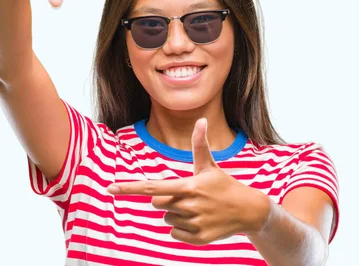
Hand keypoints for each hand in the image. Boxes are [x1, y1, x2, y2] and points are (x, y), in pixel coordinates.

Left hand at [107, 118, 269, 244]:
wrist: (248, 211)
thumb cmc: (224, 185)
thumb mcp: (209, 166)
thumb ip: (199, 145)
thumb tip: (201, 120)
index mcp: (188, 186)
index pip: (151, 188)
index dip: (129, 188)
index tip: (110, 188)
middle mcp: (189, 205)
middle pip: (157, 203)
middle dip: (165, 199)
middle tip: (186, 195)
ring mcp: (194, 223)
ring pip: (167, 219)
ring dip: (176, 214)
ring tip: (197, 208)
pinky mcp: (198, 239)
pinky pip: (174, 234)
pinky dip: (182, 229)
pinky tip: (199, 221)